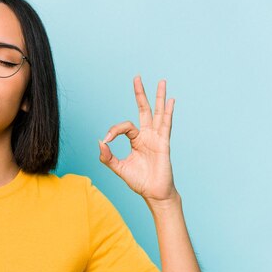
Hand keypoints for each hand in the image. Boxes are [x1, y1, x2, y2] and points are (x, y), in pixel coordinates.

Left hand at [98, 76, 177, 202]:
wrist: (153, 193)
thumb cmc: (139, 181)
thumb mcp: (119, 168)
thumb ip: (108, 157)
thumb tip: (100, 142)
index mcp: (136, 140)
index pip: (125, 126)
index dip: (114, 130)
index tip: (107, 140)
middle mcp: (147, 136)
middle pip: (144, 110)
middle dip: (140, 94)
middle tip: (136, 77)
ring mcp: (157, 138)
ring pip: (157, 113)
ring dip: (159, 97)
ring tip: (161, 81)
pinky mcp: (164, 143)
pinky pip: (166, 125)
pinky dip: (168, 112)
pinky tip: (171, 100)